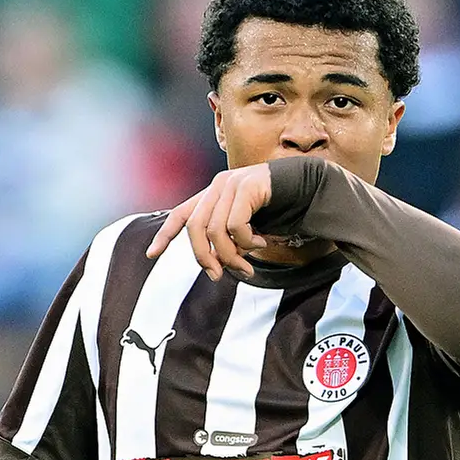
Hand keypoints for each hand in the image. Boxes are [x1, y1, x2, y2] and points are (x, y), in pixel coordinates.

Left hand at [147, 162, 273, 280]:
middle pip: (195, 229)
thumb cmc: (276, 209)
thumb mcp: (245, 228)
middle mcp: (217, 187)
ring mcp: (231, 184)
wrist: (308, 185)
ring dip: (232, 255)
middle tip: (219, 275)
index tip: (150, 254)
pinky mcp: (247, 186)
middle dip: (204, 257)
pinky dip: (248, 241)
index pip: (180, 215)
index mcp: (212, 196)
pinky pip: (236, 225)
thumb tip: (215, 268)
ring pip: (216, 231)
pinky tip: (264, 242)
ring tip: (248, 263)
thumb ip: (227, 243)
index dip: (164, 235)